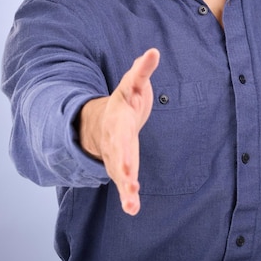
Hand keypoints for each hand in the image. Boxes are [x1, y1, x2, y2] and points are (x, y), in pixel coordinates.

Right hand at [80, 48, 159, 214]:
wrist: (107, 117)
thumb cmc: (126, 99)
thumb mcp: (133, 83)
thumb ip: (142, 70)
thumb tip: (153, 51)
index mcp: (118, 118)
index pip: (120, 133)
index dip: (123, 147)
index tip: (128, 162)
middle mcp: (115, 140)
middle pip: (117, 155)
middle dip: (122, 168)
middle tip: (129, 181)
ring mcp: (117, 155)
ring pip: (119, 173)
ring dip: (125, 188)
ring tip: (131, 204)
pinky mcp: (123, 167)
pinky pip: (125, 182)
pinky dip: (128, 195)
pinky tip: (133, 209)